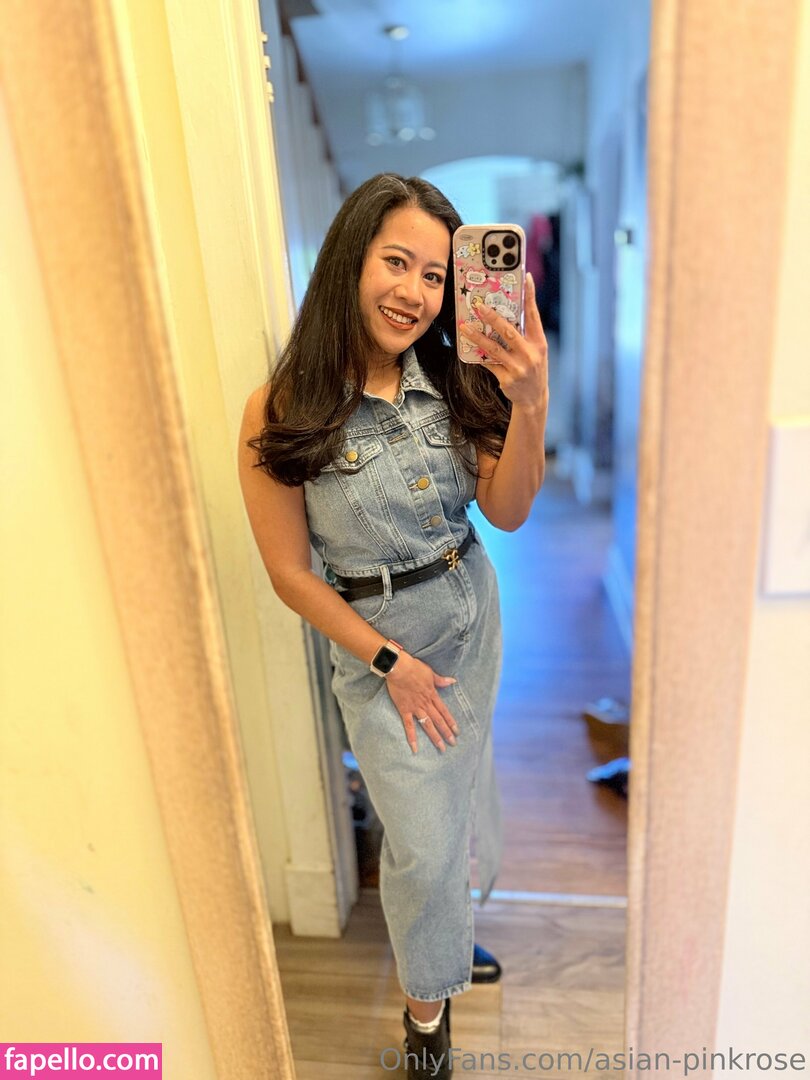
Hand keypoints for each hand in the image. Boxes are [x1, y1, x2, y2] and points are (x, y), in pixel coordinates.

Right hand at [384, 652, 459, 753]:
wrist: (398, 668)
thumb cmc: (414, 668)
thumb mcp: (430, 673)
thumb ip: (441, 680)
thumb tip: (453, 681)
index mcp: (432, 695)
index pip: (444, 711)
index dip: (451, 722)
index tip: (457, 732)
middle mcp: (426, 704)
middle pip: (438, 721)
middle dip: (446, 733)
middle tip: (453, 743)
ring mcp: (415, 708)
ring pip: (427, 725)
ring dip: (435, 737)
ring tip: (441, 748)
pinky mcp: (404, 710)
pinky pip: (409, 726)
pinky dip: (412, 737)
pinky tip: (415, 748)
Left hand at [459, 271, 548, 409]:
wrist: (534, 398)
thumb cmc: (533, 369)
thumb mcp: (536, 350)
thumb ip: (525, 334)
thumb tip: (507, 311)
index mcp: (539, 342)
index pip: (533, 315)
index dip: (530, 295)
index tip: (525, 277)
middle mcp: (530, 354)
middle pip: (509, 331)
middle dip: (493, 317)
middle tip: (479, 306)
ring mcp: (518, 367)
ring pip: (494, 348)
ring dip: (477, 337)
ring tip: (464, 328)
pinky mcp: (507, 378)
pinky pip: (489, 364)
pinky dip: (478, 356)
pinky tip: (467, 348)